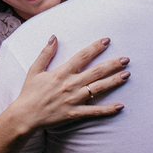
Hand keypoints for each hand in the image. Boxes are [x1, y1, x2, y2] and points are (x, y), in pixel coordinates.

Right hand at [13, 36, 127, 128]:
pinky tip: (120, 106)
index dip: (95, 48)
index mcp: (61, 73)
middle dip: (112, 64)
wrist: (25, 115)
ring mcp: (74, 100)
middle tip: (126, 59)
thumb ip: (45, 53)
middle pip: (95, 72)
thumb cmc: (29, 92)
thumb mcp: (35, 70)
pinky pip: (94, 111)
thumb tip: (54, 37)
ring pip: (98, 89)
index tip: (107, 41)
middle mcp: (70, 84)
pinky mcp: (75, 113)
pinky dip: (108, 109)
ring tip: (127, 75)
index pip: (82, 56)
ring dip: (113, 81)